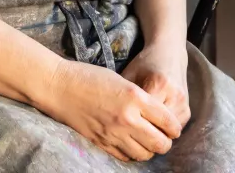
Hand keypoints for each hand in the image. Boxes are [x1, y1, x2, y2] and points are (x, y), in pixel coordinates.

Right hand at [36, 58, 182, 162]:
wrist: (59, 86)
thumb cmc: (89, 77)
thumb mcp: (121, 80)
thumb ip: (141, 98)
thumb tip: (158, 115)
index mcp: (135, 98)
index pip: (168, 122)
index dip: (174, 127)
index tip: (173, 127)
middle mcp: (127, 118)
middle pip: (160, 143)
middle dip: (166, 142)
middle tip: (163, 136)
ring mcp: (114, 133)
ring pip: (144, 154)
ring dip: (149, 149)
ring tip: (146, 140)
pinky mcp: (102, 142)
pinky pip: (125, 157)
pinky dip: (132, 153)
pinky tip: (130, 143)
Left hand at [121, 42, 190, 130]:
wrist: (169, 53)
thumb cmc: (145, 63)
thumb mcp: (130, 74)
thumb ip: (123, 95)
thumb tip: (112, 116)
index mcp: (159, 84)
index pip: (145, 115)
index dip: (131, 123)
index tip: (120, 126)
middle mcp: (175, 95)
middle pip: (157, 127)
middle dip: (143, 133)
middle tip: (128, 134)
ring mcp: (184, 104)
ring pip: (167, 132)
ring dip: (154, 134)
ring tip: (139, 131)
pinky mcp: (188, 111)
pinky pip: (173, 129)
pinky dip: (162, 131)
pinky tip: (151, 126)